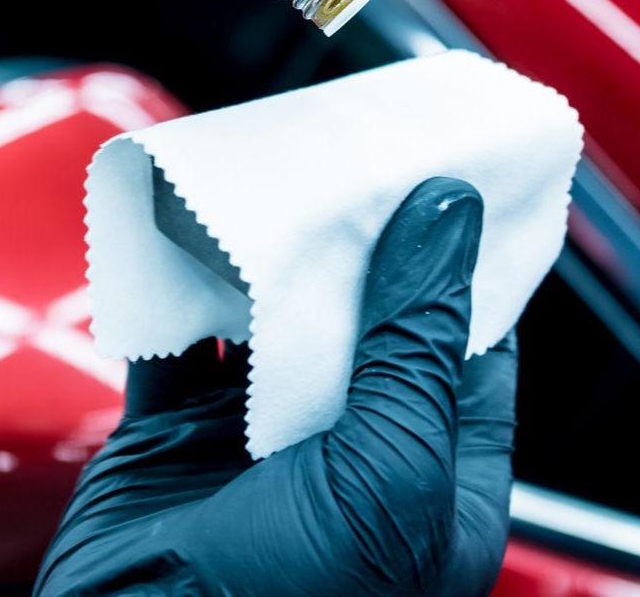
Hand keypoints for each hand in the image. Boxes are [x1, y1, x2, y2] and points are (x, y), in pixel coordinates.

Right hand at [37, 178, 516, 596]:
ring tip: (275, 183)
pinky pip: (176, 342)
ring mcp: (256, 447)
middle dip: (357, 241)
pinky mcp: (172, 442)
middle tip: (355, 158)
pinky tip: (182, 239)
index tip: (455, 180)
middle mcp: (348, 458)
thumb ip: (418, 342)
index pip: (468, 348)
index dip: (463, 262)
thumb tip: (447, 217)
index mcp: (433, 481)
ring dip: (265, 256)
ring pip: (270, 319)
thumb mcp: (397, 469)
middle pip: (362, 320)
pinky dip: (174, 286)